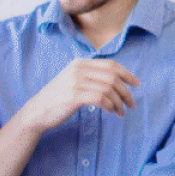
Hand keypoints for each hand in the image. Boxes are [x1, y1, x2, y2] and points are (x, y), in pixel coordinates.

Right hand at [20, 59, 139, 132]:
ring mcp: (76, 82)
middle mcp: (79, 69)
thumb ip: (91, 76)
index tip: (136, 84)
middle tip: (131, 104)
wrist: (38, 110)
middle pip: (113, 77)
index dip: (127, 74)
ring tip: (121, 112)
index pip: (111, 65)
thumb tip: (116, 81)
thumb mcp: (73, 80)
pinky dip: (110, 106)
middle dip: (126, 91)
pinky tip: (111, 112)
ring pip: (109, 89)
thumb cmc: (58, 98)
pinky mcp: (74, 96)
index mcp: (80, 63)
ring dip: (119, 102)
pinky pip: (101, 98)